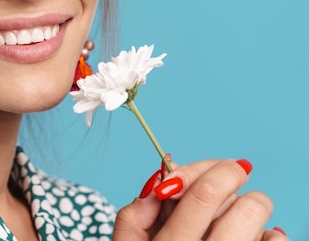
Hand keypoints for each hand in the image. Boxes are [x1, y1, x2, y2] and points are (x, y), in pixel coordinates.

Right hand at [113, 158, 286, 239]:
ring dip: (247, 209)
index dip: (212, 169)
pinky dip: (266, 236)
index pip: (204, 193)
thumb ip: (134, 213)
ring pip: (261, 221)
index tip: (215, 168)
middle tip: (231, 177)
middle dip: (237, 184)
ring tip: (230, 218)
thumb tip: (161, 180)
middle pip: (244, 206)